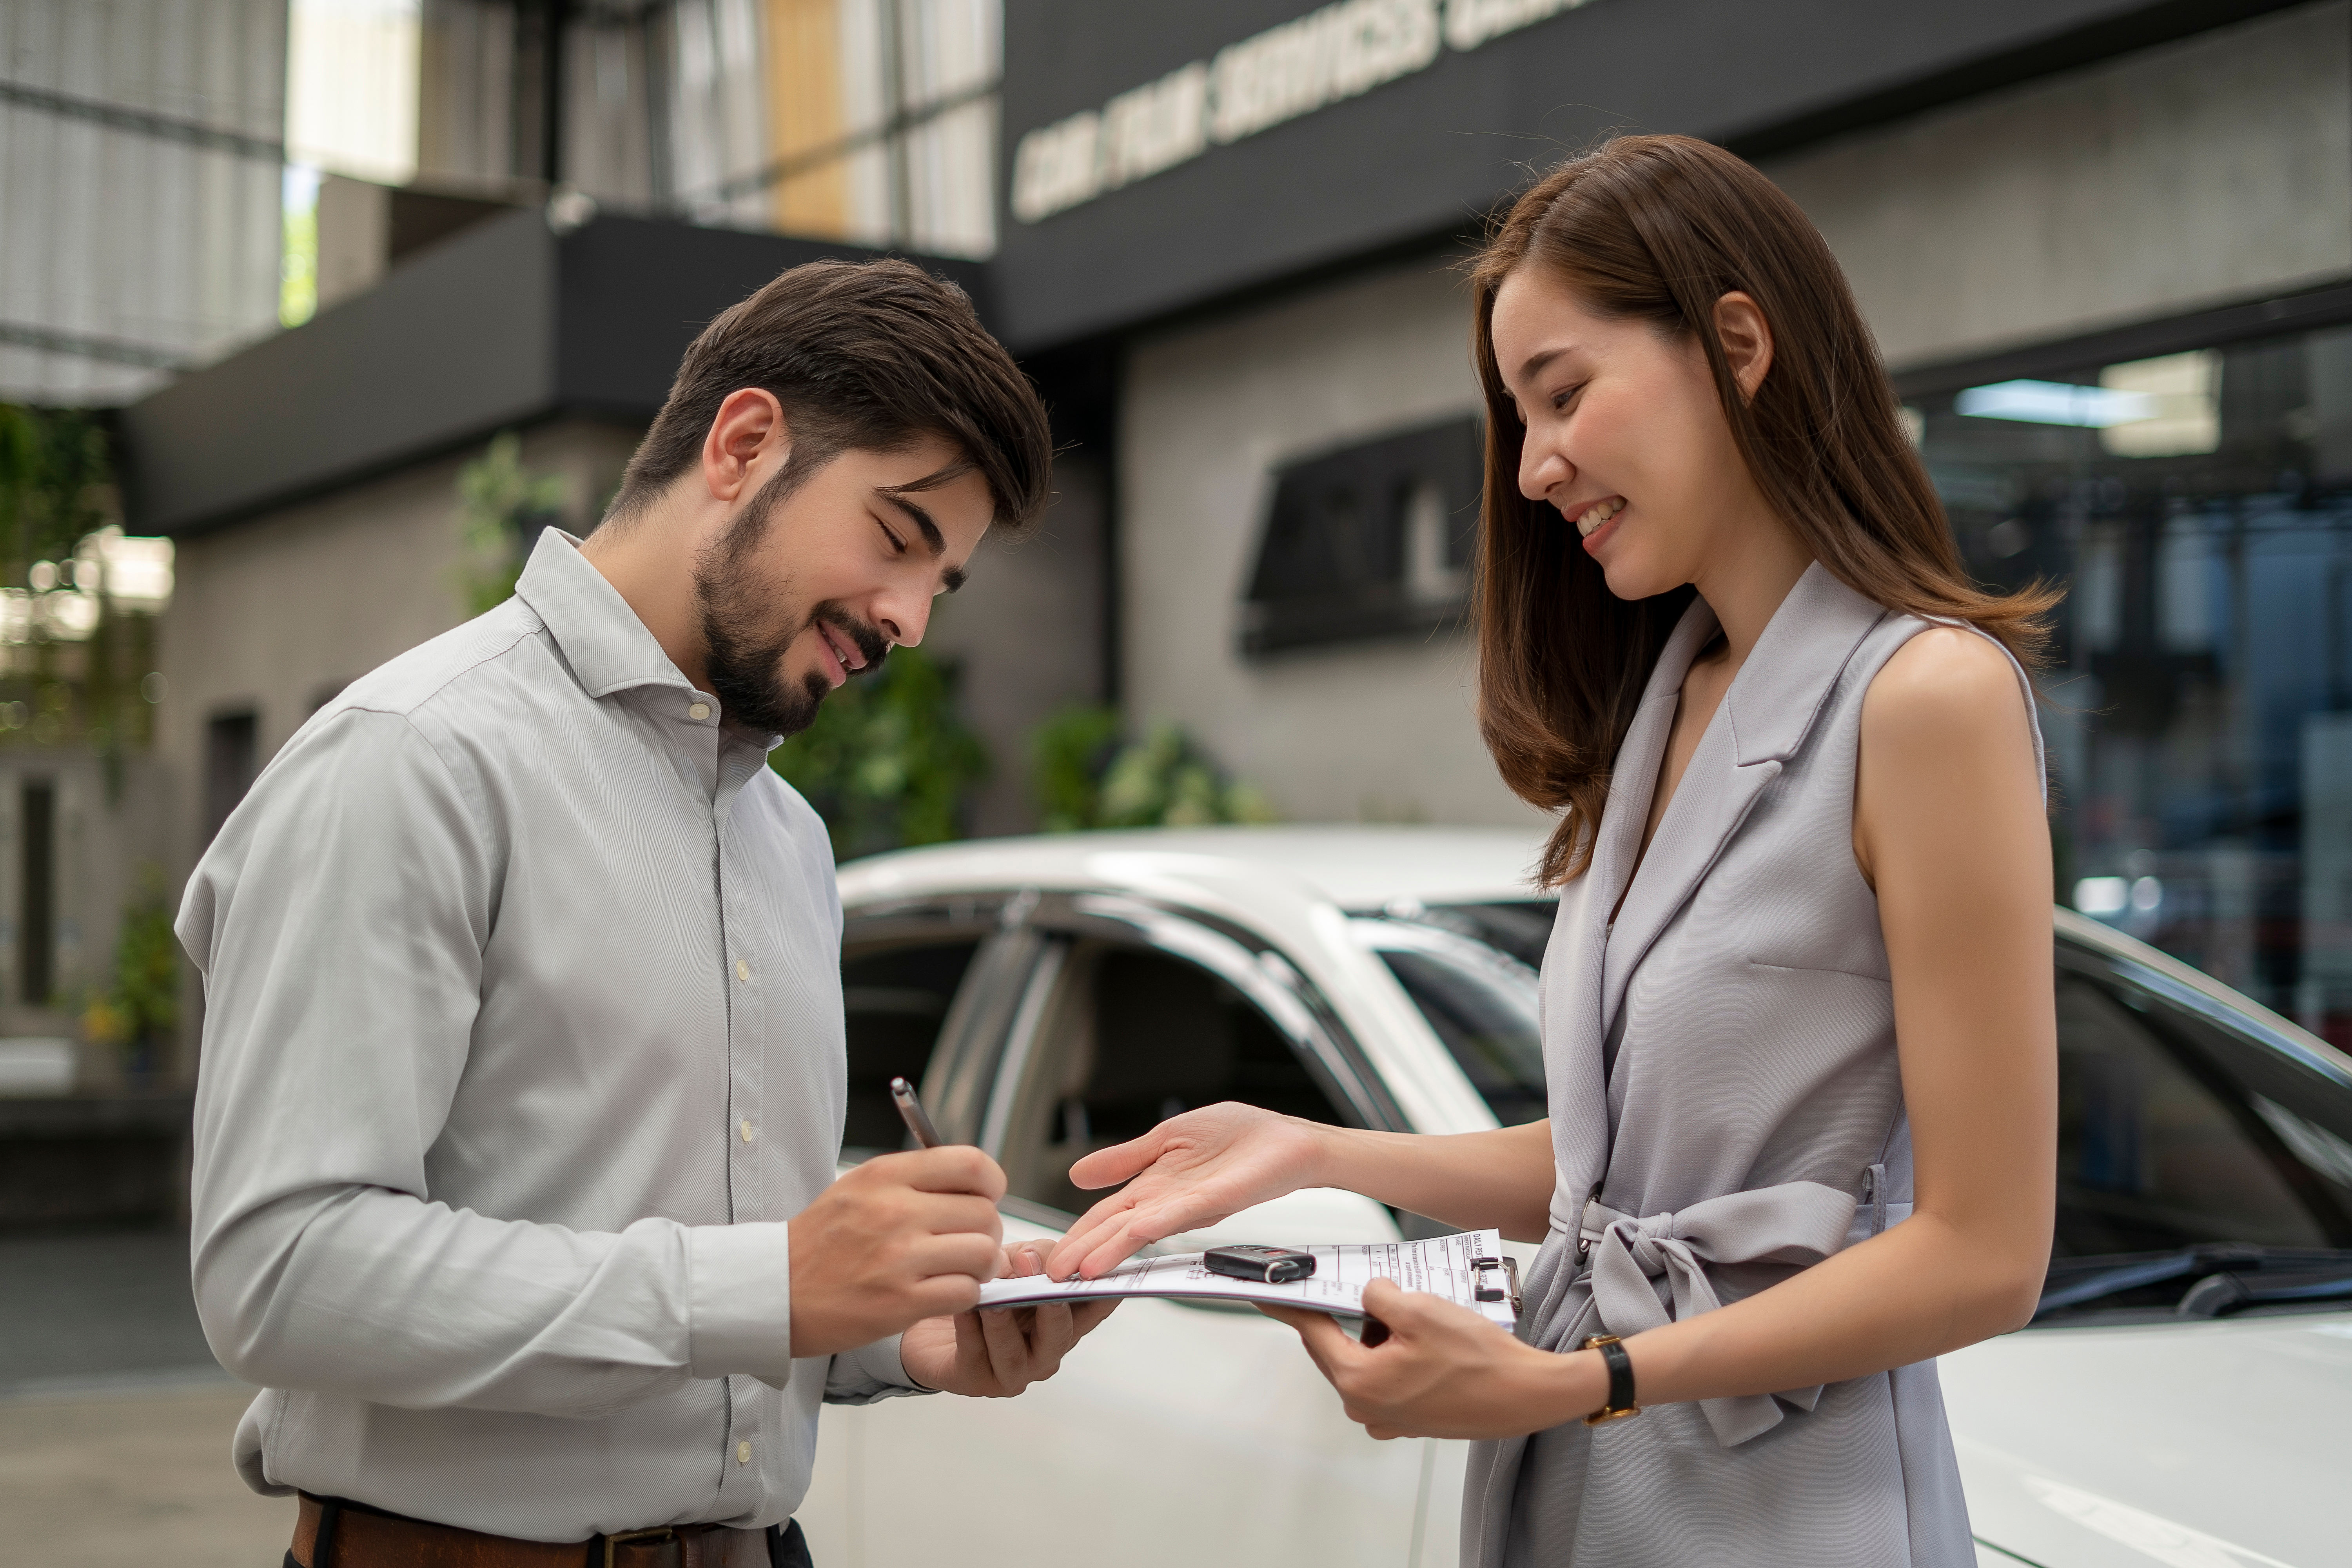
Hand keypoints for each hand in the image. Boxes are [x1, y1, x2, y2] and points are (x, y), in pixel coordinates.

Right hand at [788, 1147, 1006, 1357]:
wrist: (775, 1290)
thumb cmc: (821, 1240)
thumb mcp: (860, 1187)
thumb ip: (914, 1178)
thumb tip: (973, 1183)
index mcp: (887, 1175)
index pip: (972, 1164)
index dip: (991, 1183)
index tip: (984, 1198)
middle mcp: (895, 1211)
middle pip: (984, 1213)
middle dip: (987, 1231)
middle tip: (970, 1242)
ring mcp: (898, 1258)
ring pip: (982, 1253)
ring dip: (981, 1266)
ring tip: (961, 1269)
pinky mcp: (899, 1301)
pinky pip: (966, 1293)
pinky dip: (965, 1295)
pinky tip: (945, 1292)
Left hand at [900, 1238, 1118, 1395]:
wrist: (931, 1313)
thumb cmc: (983, 1287)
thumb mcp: (1014, 1260)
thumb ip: (1035, 1254)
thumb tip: (1034, 1259)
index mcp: (1062, 1321)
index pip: (1094, 1308)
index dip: (1105, 1292)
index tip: (1103, 1270)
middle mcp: (1043, 1352)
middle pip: (1060, 1336)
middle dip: (1054, 1309)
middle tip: (1046, 1282)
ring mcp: (1010, 1372)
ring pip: (1015, 1354)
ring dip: (1006, 1322)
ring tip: (996, 1299)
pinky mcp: (972, 1380)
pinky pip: (974, 1354)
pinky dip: (970, 1328)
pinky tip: (964, 1307)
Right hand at [1045, 1102, 1330, 1279]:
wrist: (1288, 1141)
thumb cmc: (1238, 1137)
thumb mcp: (1168, 1138)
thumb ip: (1126, 1158)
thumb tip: (1077, 1174)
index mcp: (1154, 1187)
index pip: (1106, 1215)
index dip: (1078, 1235)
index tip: (1050, 1258)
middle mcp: (1168, 1203)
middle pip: (1116, 1230)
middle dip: (1084, 1252)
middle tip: (1052, 1278)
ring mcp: (1190, 1205)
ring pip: (1142, 1230)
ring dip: (1111, 1250)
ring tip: (1081, 1272)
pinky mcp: (1217, 1201)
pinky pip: (1180, 1213)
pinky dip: (1155, 1224)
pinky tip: (1132, 1233)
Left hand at [1260, 1278, 1604, 1440]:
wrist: (1527, 1394)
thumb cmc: (1479, 1359)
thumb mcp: (1419, 1309)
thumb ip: (1379, 1296)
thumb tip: (1369, 1294)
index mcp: (1360, 1381)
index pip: (1315, 1334)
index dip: (1291, 1308)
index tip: (1268, 1296)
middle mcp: (1368, 1407)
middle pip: (1341, 1348)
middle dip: (1355, 1317)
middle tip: (1375, 1293)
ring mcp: (1390, 1418)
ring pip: (1369, 1361)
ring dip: (1383, 1336)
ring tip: (1419, 1319)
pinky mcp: (1413, 1420)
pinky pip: (1391, 1377)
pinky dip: (1401, 1355)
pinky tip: (1430, 1341)